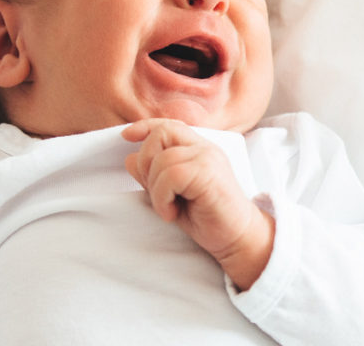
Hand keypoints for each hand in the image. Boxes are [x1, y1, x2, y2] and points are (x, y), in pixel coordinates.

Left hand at [122, 119, 273, 289]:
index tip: (125, 136)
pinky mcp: (208, 173)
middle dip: (146, 163)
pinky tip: (172, 212)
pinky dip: (162, 197)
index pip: (168, 125)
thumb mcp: (172, 194)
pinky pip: (171, 175)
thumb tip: (129, 158)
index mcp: (198, 149)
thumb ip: (153, 175)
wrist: (238, 239)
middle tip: (157, 192)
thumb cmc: (207, 218)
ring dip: (155, 189)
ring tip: (168, 208)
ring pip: (162, 159)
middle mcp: (205, 148)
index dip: (145, 126)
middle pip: (161, 134)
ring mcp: (208, 158)